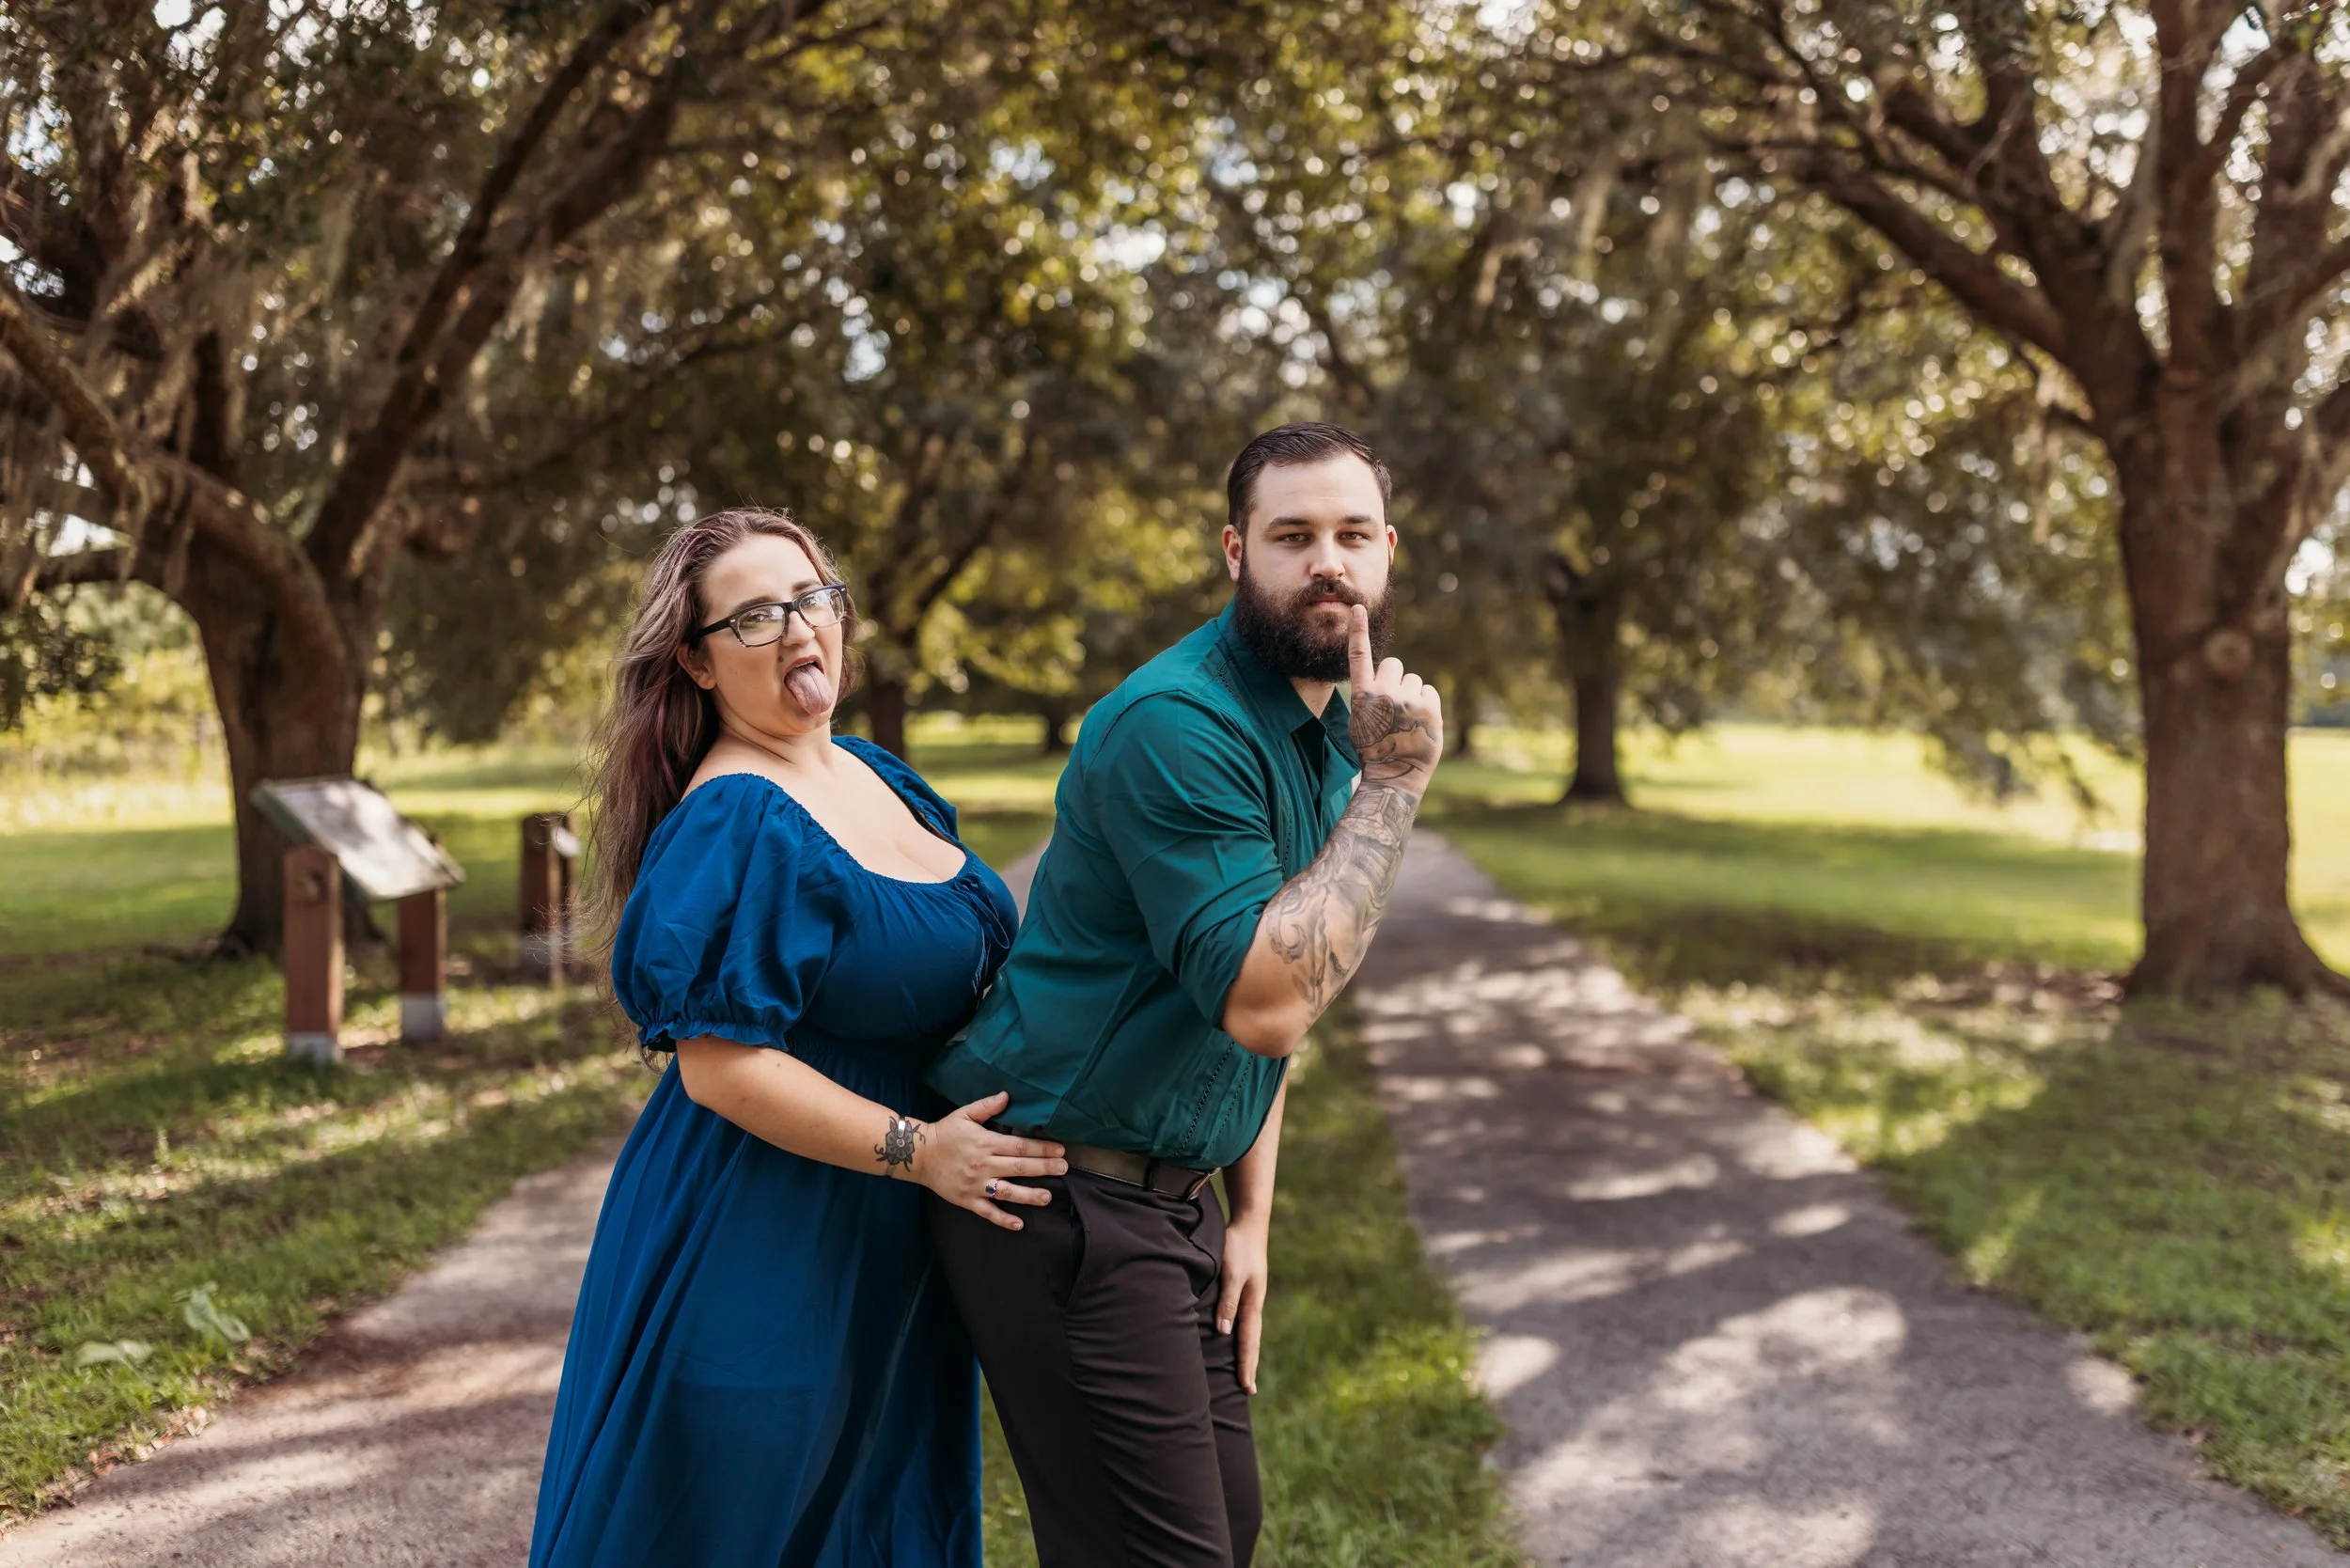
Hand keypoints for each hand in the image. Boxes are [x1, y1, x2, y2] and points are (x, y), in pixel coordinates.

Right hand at [908, 1092, 1066, 1230]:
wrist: (918, 1155)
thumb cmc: (944, 1132)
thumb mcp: (965, 1114)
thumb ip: (987, 1106)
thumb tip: (1007, 1095)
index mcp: (986, 1142)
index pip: (1019, 1146)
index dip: (1041, 1148)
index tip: (1060, 1150)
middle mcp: (984, 1165)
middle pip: (1019, 1167)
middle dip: (1044, 1168)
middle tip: (1064, 1169)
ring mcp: (976, 1185)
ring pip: (1007, 1191)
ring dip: (1029, 1195)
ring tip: (1048, 1197)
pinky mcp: (967, 1200)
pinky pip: (987, 1212)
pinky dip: (1003, 1219)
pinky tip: (1019, 1224)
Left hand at [1216, 1216, 1269, 1394]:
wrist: (1248, 1224)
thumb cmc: (1238, 1248)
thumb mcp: (1232, 1274)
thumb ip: (1227, 1301)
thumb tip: (1224, 1332)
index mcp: (1252, 1304)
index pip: (1249, 1342)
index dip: (1247, 1365)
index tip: (1247, 1388)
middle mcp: (1252, 1304)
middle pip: (1251, 1342)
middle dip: (1250, 1365)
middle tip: (1250, 1391)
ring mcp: (1249, 1298)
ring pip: (1246, 1332)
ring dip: (1245, 1353)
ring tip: (1243, 1373)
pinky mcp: (1242, 1290)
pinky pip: (1241, 1320)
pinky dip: (1239, 1336)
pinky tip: (1232, 1339)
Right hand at [1345, 604, 1442, 789]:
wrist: (1394, 776)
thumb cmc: (1374, 750)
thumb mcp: (1360, 721)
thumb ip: (1370, 695)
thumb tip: (1387, 677)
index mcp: (1361, 696)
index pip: (1359, 657)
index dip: (1358, 631)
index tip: (1357, 608)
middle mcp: (1384, 694)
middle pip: (1395, 665)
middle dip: (1396, 679)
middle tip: (1395, 705)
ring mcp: (1408, 700)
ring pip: (1414, 680)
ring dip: (1412, 693)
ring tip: (1407, 719)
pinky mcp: (1430, 707)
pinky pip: (1430, 691)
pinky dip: (1427, 703)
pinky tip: (1420, 722)